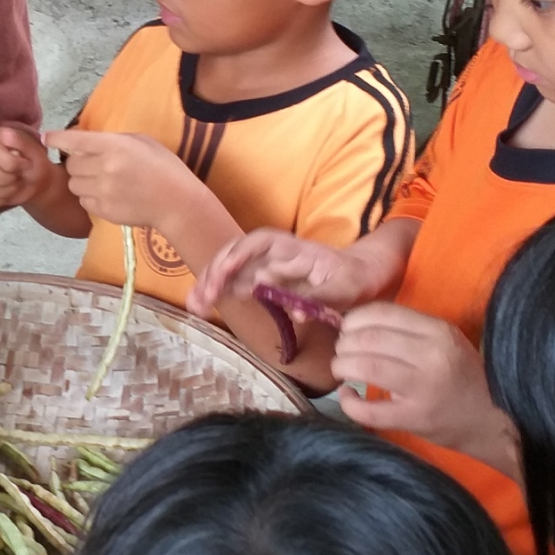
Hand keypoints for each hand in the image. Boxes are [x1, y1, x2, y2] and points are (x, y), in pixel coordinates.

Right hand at [0, 127, 55, 210]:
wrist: (34, 180)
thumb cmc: (34, 162)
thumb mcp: (36, 150)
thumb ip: (26, 141)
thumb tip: (18, 139)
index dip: (12, 163)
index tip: (25, 164)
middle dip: (8, 179)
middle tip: (18, 176)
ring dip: (6, 191)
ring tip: (14, 184)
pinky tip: (5, 193)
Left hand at [44, 128, 200, 231]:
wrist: (177, 203)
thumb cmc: (165, 167)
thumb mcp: (142, 142)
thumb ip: (113, 140)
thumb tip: (88, 142)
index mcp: (114, 146)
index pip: (74, 140)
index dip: (56, 138)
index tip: (46, 138)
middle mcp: (103, 168)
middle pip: (70, 164)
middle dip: (78, 162)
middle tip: (94, 164)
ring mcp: (102, 192)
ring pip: (73, 184)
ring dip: (82, 180)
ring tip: (102, 181)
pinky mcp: (103, 210)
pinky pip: (83, 201)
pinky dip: (90, 197)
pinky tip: (108, 195)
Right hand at [190, 227, 369, 318]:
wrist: (359, 277)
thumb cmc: (353, 279)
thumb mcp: (345, 289)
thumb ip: (321, 298)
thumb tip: (297, 312)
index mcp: (293, 248)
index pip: (259, 242)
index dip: (239, 254)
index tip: (226, 271)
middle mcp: (273, 254)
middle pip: (236, 253)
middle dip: (216, 271)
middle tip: (204, 297)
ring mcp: (265, 267)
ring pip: (229, 268)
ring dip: (210, 283)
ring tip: (195, 304)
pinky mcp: (261, 283)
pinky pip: (233, 284)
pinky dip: (217, 293)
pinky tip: (202, 305)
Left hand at [329, 304, 519, 476]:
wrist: (494, 420)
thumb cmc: (464, 377)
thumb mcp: (446, 342)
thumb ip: (409, 330)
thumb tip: (356, 322)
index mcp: (439, 331)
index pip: (383, 313)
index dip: (355, 320)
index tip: (348, 329)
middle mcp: (432, 355)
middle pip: (368, 339)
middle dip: (344, 344)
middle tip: (342, 353)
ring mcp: (423, 389)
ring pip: (365, 367)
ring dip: (342, 367)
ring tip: (341, 371)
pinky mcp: (415, 419)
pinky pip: (369, 410)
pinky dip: (349, 403)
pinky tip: (348, 396)